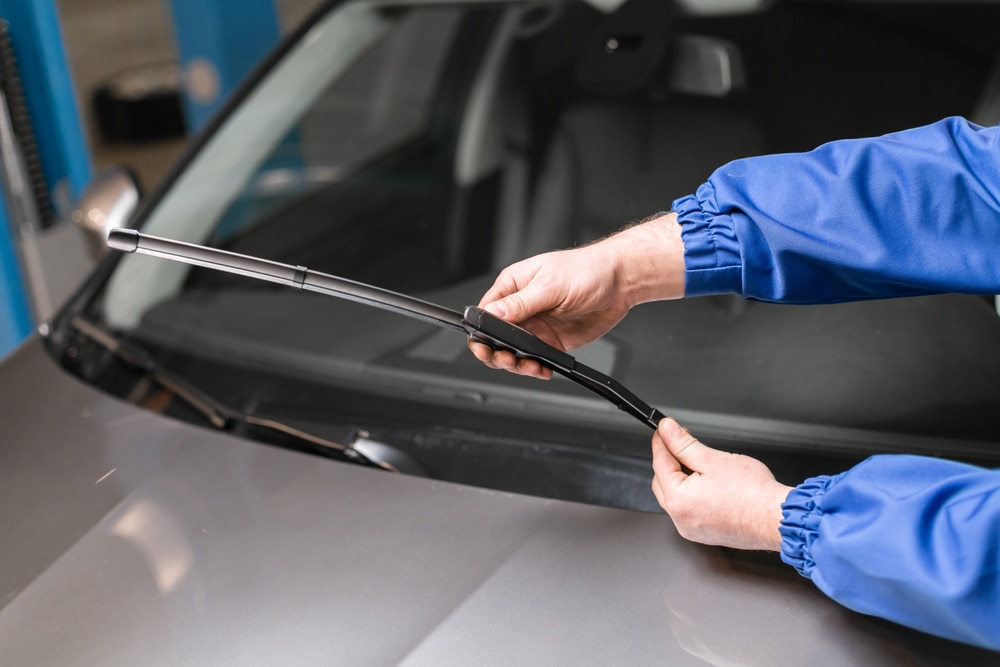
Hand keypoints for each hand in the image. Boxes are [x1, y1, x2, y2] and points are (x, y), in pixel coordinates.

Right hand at [469, 213, 685, 378]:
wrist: (620, 282)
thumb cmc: (588, 270)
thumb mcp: (551, 285)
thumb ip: (521, 302)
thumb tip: (492, 313)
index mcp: (513, 286)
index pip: (485, 312)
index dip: (480, 331)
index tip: (486, 344)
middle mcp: (521, 308)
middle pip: (494, 337)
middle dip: (495, 352)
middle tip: (505, 359)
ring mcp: (536, 326)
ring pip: (513, 352)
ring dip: (516, 364)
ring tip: (527, 366)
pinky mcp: (551, 340)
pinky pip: (535, 359)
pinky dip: (535, 368)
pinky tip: (541, 369)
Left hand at [651, 418, 792, 550]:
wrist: (777, 518)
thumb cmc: (752, 493)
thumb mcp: (713, 459)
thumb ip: (684, 444)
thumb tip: (667, 430)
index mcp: (678, 500)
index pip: (659, 463)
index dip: (661, 442)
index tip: (663, 430)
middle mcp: (681, 519)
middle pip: (663, 482)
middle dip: (670, 460)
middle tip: (683, 443)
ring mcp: (693, 529)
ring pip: (676, 497)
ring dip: (682, 478)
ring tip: (701, 463)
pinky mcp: (706, 534)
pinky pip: (690, 510)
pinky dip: (693, 495)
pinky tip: (708, 484)